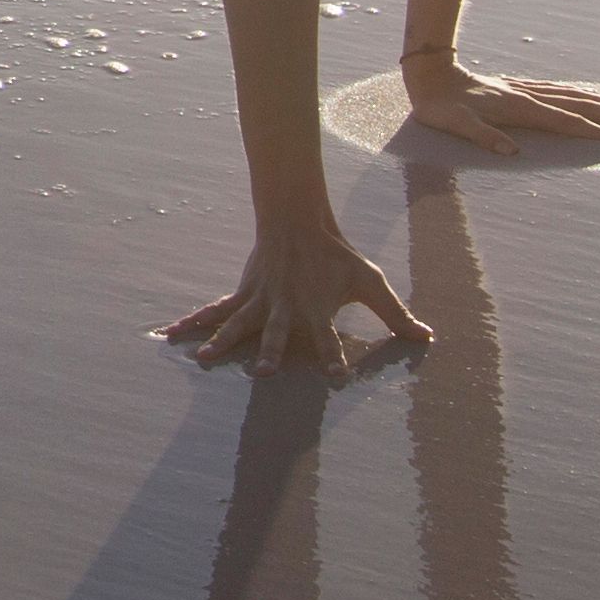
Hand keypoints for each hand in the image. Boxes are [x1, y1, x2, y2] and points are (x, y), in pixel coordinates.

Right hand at [159, 220, 433, 375]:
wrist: (297, 220)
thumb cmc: (337, 256)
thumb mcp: (371, 281)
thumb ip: (397, 314)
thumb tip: (428, 338)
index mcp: (317, 307)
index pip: (330, 338)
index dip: (335, 358)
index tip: (338, 379)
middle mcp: (285, 306)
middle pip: (276, 332)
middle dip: (269, 351)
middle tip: (262, 374)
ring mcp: (260, 299)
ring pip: (237, 323)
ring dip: (220, 341)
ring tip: (203, 360)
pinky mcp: (243, 294)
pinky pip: (215, 311)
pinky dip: (193, 322)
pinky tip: (171, 335)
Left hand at [398, 55, 599, 155]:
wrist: (427, 73)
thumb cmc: (439, 105)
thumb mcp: (455, 125)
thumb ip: (482, 138)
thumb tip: (511, 153)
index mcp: (521, 108)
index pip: (568, 123)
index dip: (596, 133)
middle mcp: (529, 96)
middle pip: (583, 105)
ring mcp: (526, 90)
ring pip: (575, 95)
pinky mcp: (518, 87)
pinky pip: (560, 90)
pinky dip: (581, 94)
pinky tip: (589, 96)